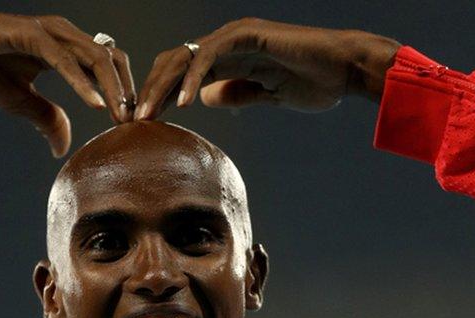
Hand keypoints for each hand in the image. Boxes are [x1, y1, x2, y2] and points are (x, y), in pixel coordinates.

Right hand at [0, 10, 135, 156]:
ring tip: (123, 117)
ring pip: (94, 58)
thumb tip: (63, 147)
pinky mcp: (32, 36)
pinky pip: (66, 61)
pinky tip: (97, 106)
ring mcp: (49, 32)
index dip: (123, 91)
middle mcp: (61, 34)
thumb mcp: (20, 101)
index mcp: (63, 46)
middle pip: (110, 59)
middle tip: (136, 123)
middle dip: (127, 91)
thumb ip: (46, 118)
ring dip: (113, 89)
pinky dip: (83, 84)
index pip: (106, 65)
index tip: (131, 122)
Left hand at [136, 19, 399, 119]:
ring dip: (161, 87)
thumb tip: (206, 98)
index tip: (143, 125)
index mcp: (228, 59)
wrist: (344, 70)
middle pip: (173, 64)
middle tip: (130, 122)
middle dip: (149, 92)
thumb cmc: (315, 82)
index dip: (159, 97)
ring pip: (184, 58)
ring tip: (146, 115)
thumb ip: (237, 93)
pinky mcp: (247, 35)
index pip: (181, 76)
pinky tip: (182, 104)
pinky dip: (193, 78)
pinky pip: (210, 56)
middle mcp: (226, 44)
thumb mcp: (267, 95)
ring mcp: (235, 37)